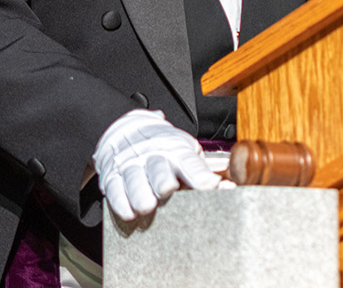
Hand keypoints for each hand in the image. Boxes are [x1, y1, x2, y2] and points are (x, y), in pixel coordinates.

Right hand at [92, 109, 222, 220]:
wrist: (127, 130)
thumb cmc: (163, 149)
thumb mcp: (186, 153)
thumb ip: (203, 173)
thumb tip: (229, 188)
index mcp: (176, 150)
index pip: (190, 162)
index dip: (200, 175)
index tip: (211, 186)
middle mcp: (153, 156)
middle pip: (158, 167)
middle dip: (162, 179)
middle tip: (168, 189)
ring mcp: (131, 165)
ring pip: (134, 178)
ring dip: (140, 192)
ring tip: (146, 206)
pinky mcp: (113, 176)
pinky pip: (114, 188)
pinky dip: (120, 201)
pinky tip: (128, 212)